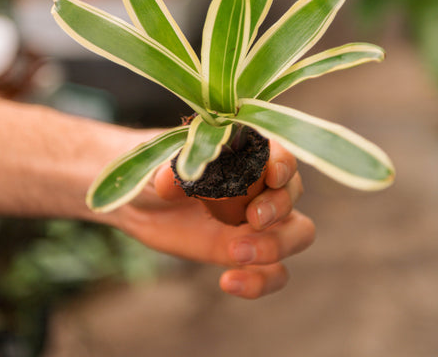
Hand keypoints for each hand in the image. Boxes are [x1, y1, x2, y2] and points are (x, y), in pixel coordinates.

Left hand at [110, 140, 314, 298]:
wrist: (139, 203)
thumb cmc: (155, 171)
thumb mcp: (157, 165)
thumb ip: (170, 171)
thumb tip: (171, 181)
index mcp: (245, 158)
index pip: (279, 155)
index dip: (283, 165)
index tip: (272, 177)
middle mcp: (258, 188)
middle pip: (292, 195)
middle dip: (279, 207)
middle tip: (252, 217)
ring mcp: (254, 223)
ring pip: (297, 234)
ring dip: (277, 245)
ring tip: (236, 253)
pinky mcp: (243, 253)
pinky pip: (272, 273)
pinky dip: (260, 283)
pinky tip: (229, 282)